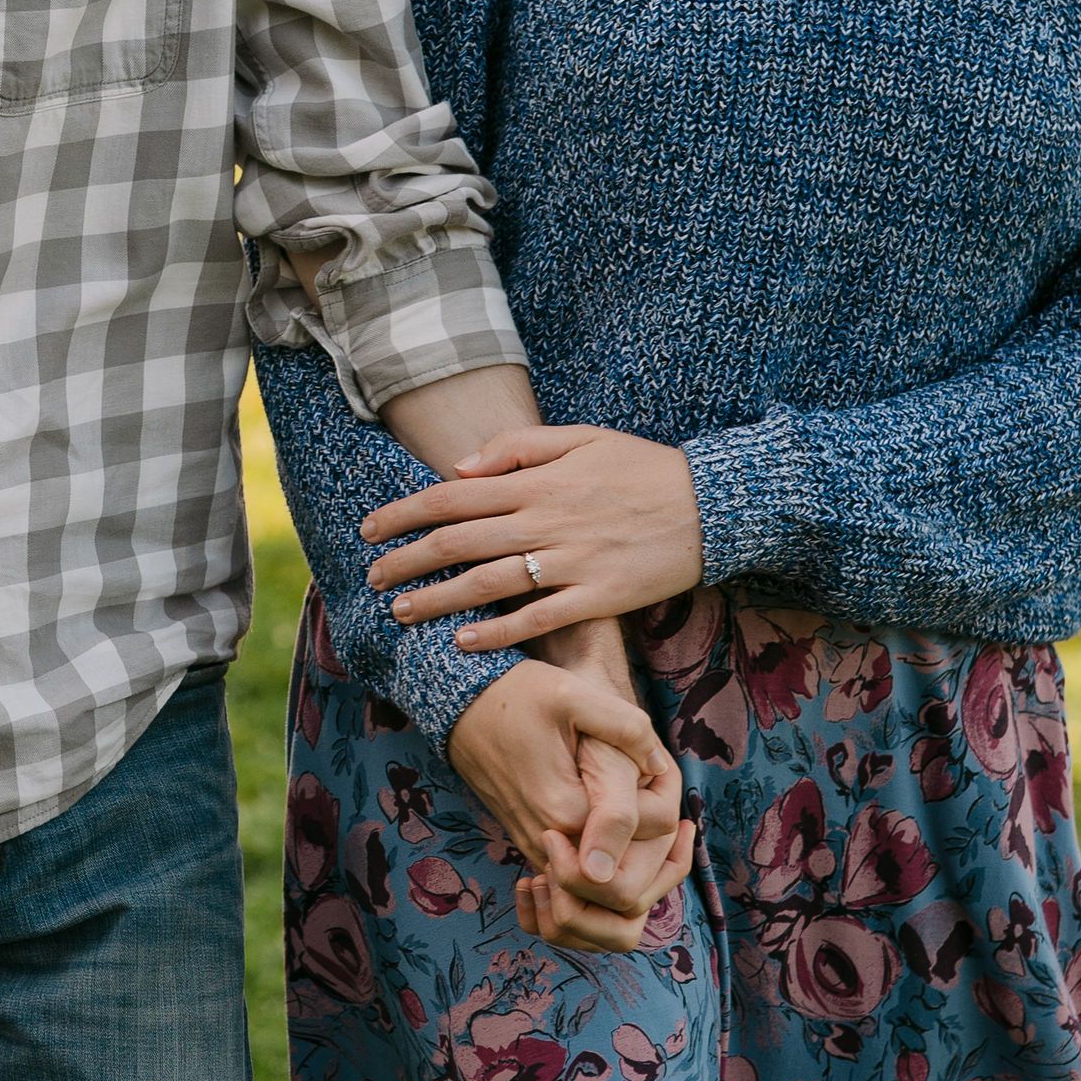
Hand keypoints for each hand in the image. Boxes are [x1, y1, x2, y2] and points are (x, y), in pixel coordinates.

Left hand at [367, 423, 704, 645]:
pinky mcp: (597, 598)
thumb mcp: (582, 437)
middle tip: (372, 578)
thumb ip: (518, 447)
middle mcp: (546, 521)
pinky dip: (497, 632)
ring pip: (488, 584)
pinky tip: (463, 642)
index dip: (405, 513)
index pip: (453, 496)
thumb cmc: (643, 467)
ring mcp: (571, 563)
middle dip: (407, 560)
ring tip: (400, 612)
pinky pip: (537, 619)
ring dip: (438, 599)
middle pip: (459, 542)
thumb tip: (460, 467)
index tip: (370, 529)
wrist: (711, 505)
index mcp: (538, 481)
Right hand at [446, 662, 690, 954]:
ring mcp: (538, 852)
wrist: (463, 708)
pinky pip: (580, 887)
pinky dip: (610, 871)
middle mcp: (550, 845)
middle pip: (628, 890)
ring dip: (637, 867)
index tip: (659, 773)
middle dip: (659, 855)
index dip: (669, 812)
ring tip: (649, 815)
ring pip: (603, 898)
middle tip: (665, 804)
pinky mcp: (532, 849)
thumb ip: (624, 728)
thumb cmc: (518, 697)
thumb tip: (659, 767)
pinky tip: (626, 822)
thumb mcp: (574, 695)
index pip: (647, 845)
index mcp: (567, 812)